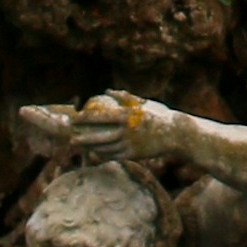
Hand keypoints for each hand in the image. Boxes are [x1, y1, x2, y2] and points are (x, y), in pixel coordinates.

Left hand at [16, 93, 152, 156]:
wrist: (176, 134)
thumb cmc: (159, 115)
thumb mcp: (143, 102)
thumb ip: (124, 97)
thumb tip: (107, 90)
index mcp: (127, 116)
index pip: (101, 117)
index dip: (85, 118)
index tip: (74, 118)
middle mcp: (126, 131)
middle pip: (99, 136)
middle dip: (83, 137)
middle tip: (70, 137)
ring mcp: (129, 145)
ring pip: (105, 148)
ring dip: (90, 147)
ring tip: (79, 146)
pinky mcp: (134, 155)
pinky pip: (114, 156)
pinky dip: (103, 154)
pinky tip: (95, 153)